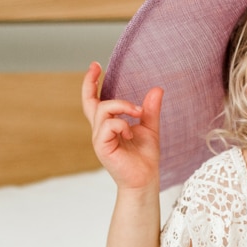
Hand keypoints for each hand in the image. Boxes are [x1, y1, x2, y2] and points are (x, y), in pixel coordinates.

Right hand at [81, 62, 163, 189]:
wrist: (146, 179)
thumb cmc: (145, 157)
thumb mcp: (150, 128)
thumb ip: (150, 110)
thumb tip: (157, 89)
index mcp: (108, 125)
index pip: (94, 101)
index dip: (90, 84)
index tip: (95, 66)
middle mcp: (100, 130)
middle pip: (89, 102)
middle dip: (89, 83)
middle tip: (97, 67)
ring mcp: (99, 139)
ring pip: (104, 110)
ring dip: (122, 106)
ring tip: (138, 113)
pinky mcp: (102, 147)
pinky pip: (108, 125)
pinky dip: (122, 123)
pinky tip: (130, 132)